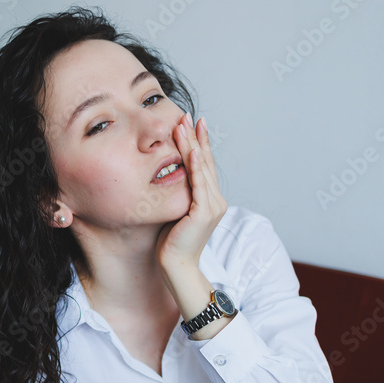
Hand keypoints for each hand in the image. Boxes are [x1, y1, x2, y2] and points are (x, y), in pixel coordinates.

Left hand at [155, 112, 227, 271]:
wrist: (176, 266)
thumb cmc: (171, 243)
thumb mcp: (175, 211)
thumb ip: (177, 194)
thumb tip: (167, 176)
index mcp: (210, 200)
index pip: (203, 165)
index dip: (198, 143)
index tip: (191, 124)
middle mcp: (216, 200)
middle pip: (204, 162)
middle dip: (195, 138)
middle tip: (187, 115)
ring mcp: (212, 206)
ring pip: (201, 169)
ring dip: (193, 145)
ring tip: (185, 125)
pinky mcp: (204, 213)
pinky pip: (199, 185)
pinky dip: (196, 167)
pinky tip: (192, 151)